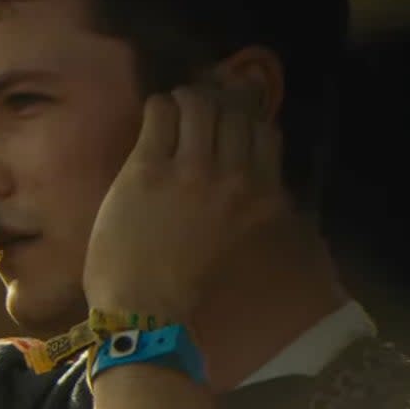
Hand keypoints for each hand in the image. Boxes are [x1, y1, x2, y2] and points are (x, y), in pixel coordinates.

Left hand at [82, 85, 290, 321]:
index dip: (245, 116)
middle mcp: (234, 178)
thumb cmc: (184, 283)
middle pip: (234, 112)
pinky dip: (158, 107)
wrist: (143, 308)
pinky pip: (160, 113)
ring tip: (173, 110)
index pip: (266, 132)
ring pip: (198, 103)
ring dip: (185, 100)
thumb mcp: (235, 237)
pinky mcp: (148, 168)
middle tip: (197, 107)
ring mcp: (191, 170)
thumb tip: (235, 159)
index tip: (228, 116)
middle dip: (215, 101)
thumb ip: (244, 199)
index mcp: (261, 199)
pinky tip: (153, 117)